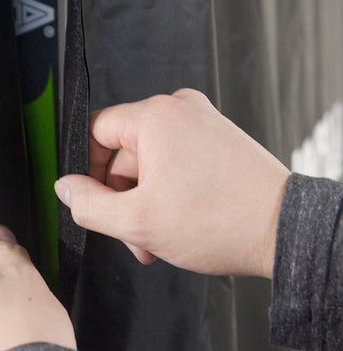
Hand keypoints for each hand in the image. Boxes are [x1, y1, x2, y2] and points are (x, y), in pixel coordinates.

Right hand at [55, 89, 289, 278]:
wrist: (283, 231)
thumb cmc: (220, 222)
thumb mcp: (137, 221)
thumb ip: (89, 204)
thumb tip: (66, 188)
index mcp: (156, 117)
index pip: (96, 131)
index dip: (86, 169)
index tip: (91, 198)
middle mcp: (180, 110)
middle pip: (123, 154)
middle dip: (122, 199)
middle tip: (131, 235)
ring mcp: (201, 124)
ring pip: (149, 165)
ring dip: (144, 204)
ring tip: (154, 240)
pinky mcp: (214, 140)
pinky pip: (173, 164)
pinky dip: (166, 194)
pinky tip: (171, 224)